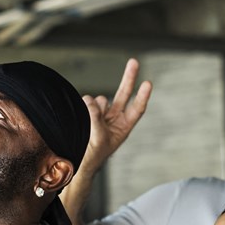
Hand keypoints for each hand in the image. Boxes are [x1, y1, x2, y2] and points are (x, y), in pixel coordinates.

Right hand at [79, 58, 152, 174]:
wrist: (77, 163)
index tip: (148, 83)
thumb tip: (90, 99)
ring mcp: (101, 115)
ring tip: (88, 124)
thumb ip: (96, 118)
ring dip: (94, 107)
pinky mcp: (88, 113)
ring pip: (100, 100)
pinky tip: (81, 118)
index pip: (136, 108)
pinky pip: (87, 103)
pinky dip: (84, 107)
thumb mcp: (98, 139)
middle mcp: (115, 119)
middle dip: (128, 78)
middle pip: (124, 94)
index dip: (142, 96)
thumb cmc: (92, 156)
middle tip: (134, 61)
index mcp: (124, 127)